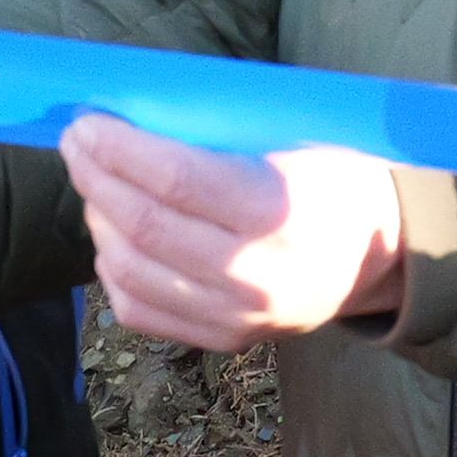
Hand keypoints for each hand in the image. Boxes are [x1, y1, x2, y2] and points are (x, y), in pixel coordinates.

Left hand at [64, 113, 405, 348]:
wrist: (380, 255)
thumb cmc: (331, 180)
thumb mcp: (291, 143)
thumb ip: (214, 137)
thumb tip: (127, 116)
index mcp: (276, 210)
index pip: (173, 179)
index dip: (117, 148)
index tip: (87, 123)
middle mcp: (254, 272)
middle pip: (143, 224)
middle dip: (95, 178)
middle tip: (76, 146)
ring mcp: (237, 315)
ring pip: (131, 270)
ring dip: (98, 221)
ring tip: (95, 188)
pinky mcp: (224, 340)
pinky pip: (140, 311)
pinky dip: (113, 271)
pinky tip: (115, 239)